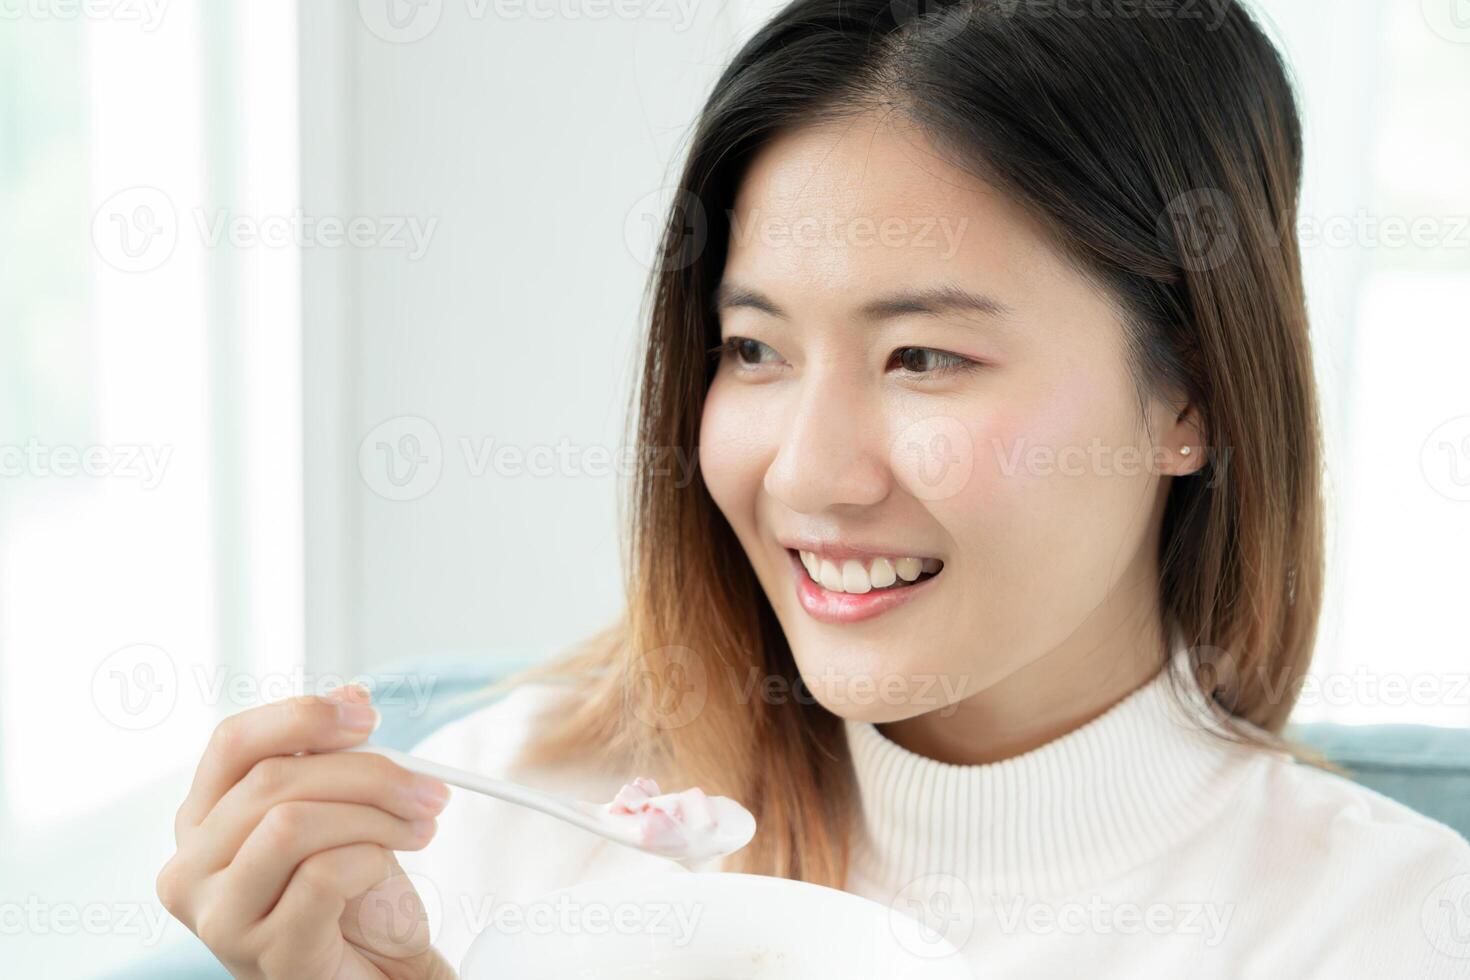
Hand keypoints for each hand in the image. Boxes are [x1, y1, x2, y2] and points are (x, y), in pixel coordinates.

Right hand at [156, 685, 455, 978]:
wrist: (377, 972)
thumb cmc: (352, 895)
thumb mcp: (341, 812)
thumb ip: (332, 758)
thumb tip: (351, 697)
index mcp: (202, 821)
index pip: (232, 743)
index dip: (302, 716)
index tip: (368, 716)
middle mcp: (191, 868)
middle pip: (274, 778)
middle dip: (368, 773)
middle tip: (428, 788)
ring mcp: (220, 917)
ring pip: (292, 823)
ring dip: (375, 816)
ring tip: (420, 828)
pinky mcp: (265, 953)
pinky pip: (322, 876)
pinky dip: (370, 860)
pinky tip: (386, 872)